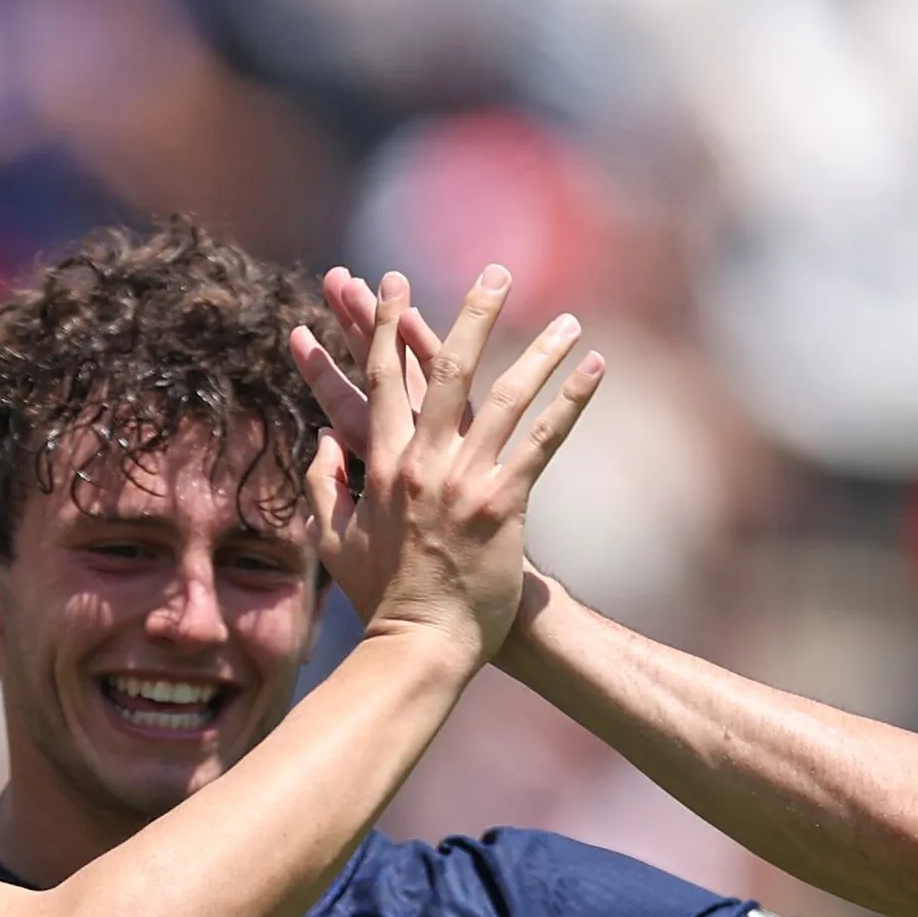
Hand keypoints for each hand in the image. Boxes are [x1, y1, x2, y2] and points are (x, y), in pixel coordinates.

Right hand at [297, 265, 600, 659]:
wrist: (421, 644)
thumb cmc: (381, 597)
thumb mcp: (333, 540)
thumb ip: (322, 485)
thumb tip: (323, 439)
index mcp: (382, 466)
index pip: (382, 380)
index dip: (385, 326)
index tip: (393, 283)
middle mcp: (423, 463)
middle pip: (446, 370)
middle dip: (473, 315)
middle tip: (498, 273)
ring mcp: (465, 481)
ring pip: (505, 397)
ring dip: (540, 353)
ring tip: (570, 322)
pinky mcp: (504, 503)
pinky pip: (544, 441)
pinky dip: (571, 402)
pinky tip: (595, 371)